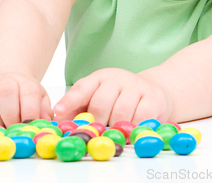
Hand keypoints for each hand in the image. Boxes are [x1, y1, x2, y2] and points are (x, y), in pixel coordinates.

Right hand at [0, 73, 53, 127]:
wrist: (2, 85)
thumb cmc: (23, 97)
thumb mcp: (39, 100)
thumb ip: (44, 111)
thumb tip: (46, 124)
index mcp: (24, 81)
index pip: (29, 93)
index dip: (31, 112)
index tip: (30, 126)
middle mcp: (3, 82)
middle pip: (6, 94)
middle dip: (12, 118)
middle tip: (15, 132)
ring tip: (3, 132)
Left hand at [52, 68, 172, 126]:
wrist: (152, 90)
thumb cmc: (119, 98)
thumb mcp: (98, 97)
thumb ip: (78, 108)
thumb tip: (59, 122)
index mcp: (99, 78)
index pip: (82, 88)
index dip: (70, 101)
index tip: (59, 112)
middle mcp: (117, 78)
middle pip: (100, 104)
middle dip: (96, 123)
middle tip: (97, 133)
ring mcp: (136, 85)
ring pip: (120, 113)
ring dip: (116, 128)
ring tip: (116, 132)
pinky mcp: (153, 97)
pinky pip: (140, 118)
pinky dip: (133, 128)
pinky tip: (131, 129)